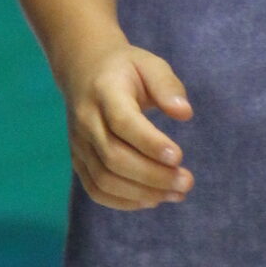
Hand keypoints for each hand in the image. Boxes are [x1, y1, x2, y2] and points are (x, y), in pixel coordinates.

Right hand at [63, 41, 193, 209]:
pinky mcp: (78, 160)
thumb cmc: (126, 69)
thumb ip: (168, 86)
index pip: (123, 122)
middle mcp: (86, 120)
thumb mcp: (150, 65)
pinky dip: (123, 201)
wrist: (84, 70)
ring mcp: (79, 143)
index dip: (150, 143)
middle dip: (153, 176)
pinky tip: (152, 200)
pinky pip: (96, 189)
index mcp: (105, 92)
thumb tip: (184, 113)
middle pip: (114, 157)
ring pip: (104, 178)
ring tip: (176, 194)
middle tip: (187, 182)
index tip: (178, 157)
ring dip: (142, 193)